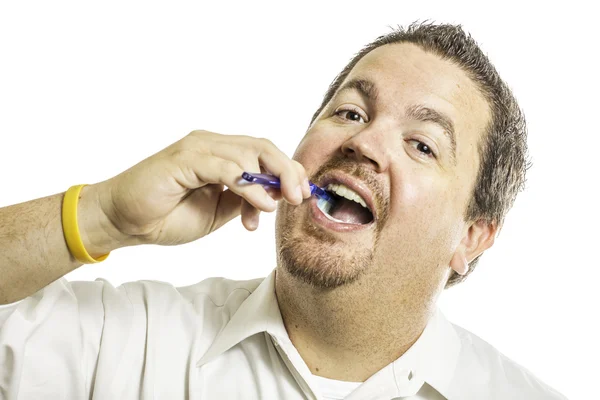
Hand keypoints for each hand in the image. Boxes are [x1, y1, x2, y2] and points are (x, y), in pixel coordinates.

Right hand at [88, 130, 310, 248]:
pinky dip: (249, 185)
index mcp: (220, 154)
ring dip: (269, 182)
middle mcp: (210, 145)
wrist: (124, 221)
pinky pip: (227, 168)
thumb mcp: (218, 212)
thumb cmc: (166, 215)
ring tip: (271, 209)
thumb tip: (274, 197)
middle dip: (288, 171)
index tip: (302, 194)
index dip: (288, 170)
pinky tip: (259, 205)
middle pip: (262, 146)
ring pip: (248, 153)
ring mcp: (197, 149)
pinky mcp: (184, 159)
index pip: (264, 151)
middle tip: (299, 197)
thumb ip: (244, 200)